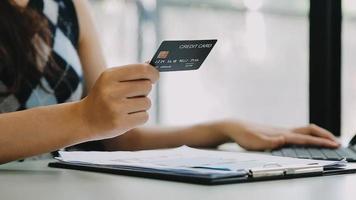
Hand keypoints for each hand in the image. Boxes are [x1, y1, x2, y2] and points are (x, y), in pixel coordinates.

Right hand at [79, 64, 158, 139]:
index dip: (153, 73)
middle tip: (135, 94)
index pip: (142, 70)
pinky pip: (144, 116)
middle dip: (145, 90)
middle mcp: (111, 91)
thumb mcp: (111, 80)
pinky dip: (140, 117)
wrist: (84, 119)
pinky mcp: (120, 123)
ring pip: (147, 102)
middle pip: (147, 86)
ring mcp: (115, 108)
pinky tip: (128, 116)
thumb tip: (153, 66)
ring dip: (142, 105)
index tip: (155, 77)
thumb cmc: (103, 96)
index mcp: (109, 76)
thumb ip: (132, 73)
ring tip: (128, 106)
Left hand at [218, 120, 339, 149]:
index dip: (321, 142)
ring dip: (317, 135)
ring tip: (327, 141)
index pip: (306, 138)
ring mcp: (281, 130)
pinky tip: (308, 141)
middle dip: (324, 135)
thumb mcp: (255, 142)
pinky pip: (298, 133)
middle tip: (336, 142)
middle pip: (309, 130)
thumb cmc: (245, 135)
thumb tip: (283, 139)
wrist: (236, 127)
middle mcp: (284, 131)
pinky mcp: (277, 133)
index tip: (334, 145)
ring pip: (304, 131)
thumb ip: (269, 142)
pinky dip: (309, 136)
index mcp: (282, 134)